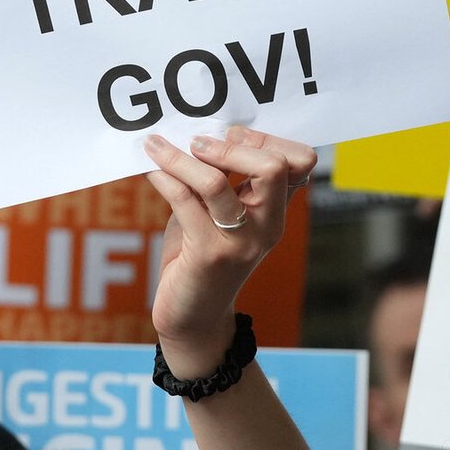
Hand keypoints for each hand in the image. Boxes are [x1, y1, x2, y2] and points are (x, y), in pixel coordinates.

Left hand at [144, 126, 314, 374]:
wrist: (193, 317)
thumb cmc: (201, 258)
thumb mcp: (220, 215)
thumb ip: (223, 181)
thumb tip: (201, 132)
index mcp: (276, 211)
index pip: (299, 161)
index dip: (265, 139)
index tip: (228, 136)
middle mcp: (267, 225)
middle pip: (274, 166)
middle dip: (231, 145)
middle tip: (198, 143)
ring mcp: (241, 241)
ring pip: (217, 182)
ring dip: (182, 158)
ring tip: (157, 146)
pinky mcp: (209, 254)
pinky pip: (183, 201)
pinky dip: (163, 177)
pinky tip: (149, 170)